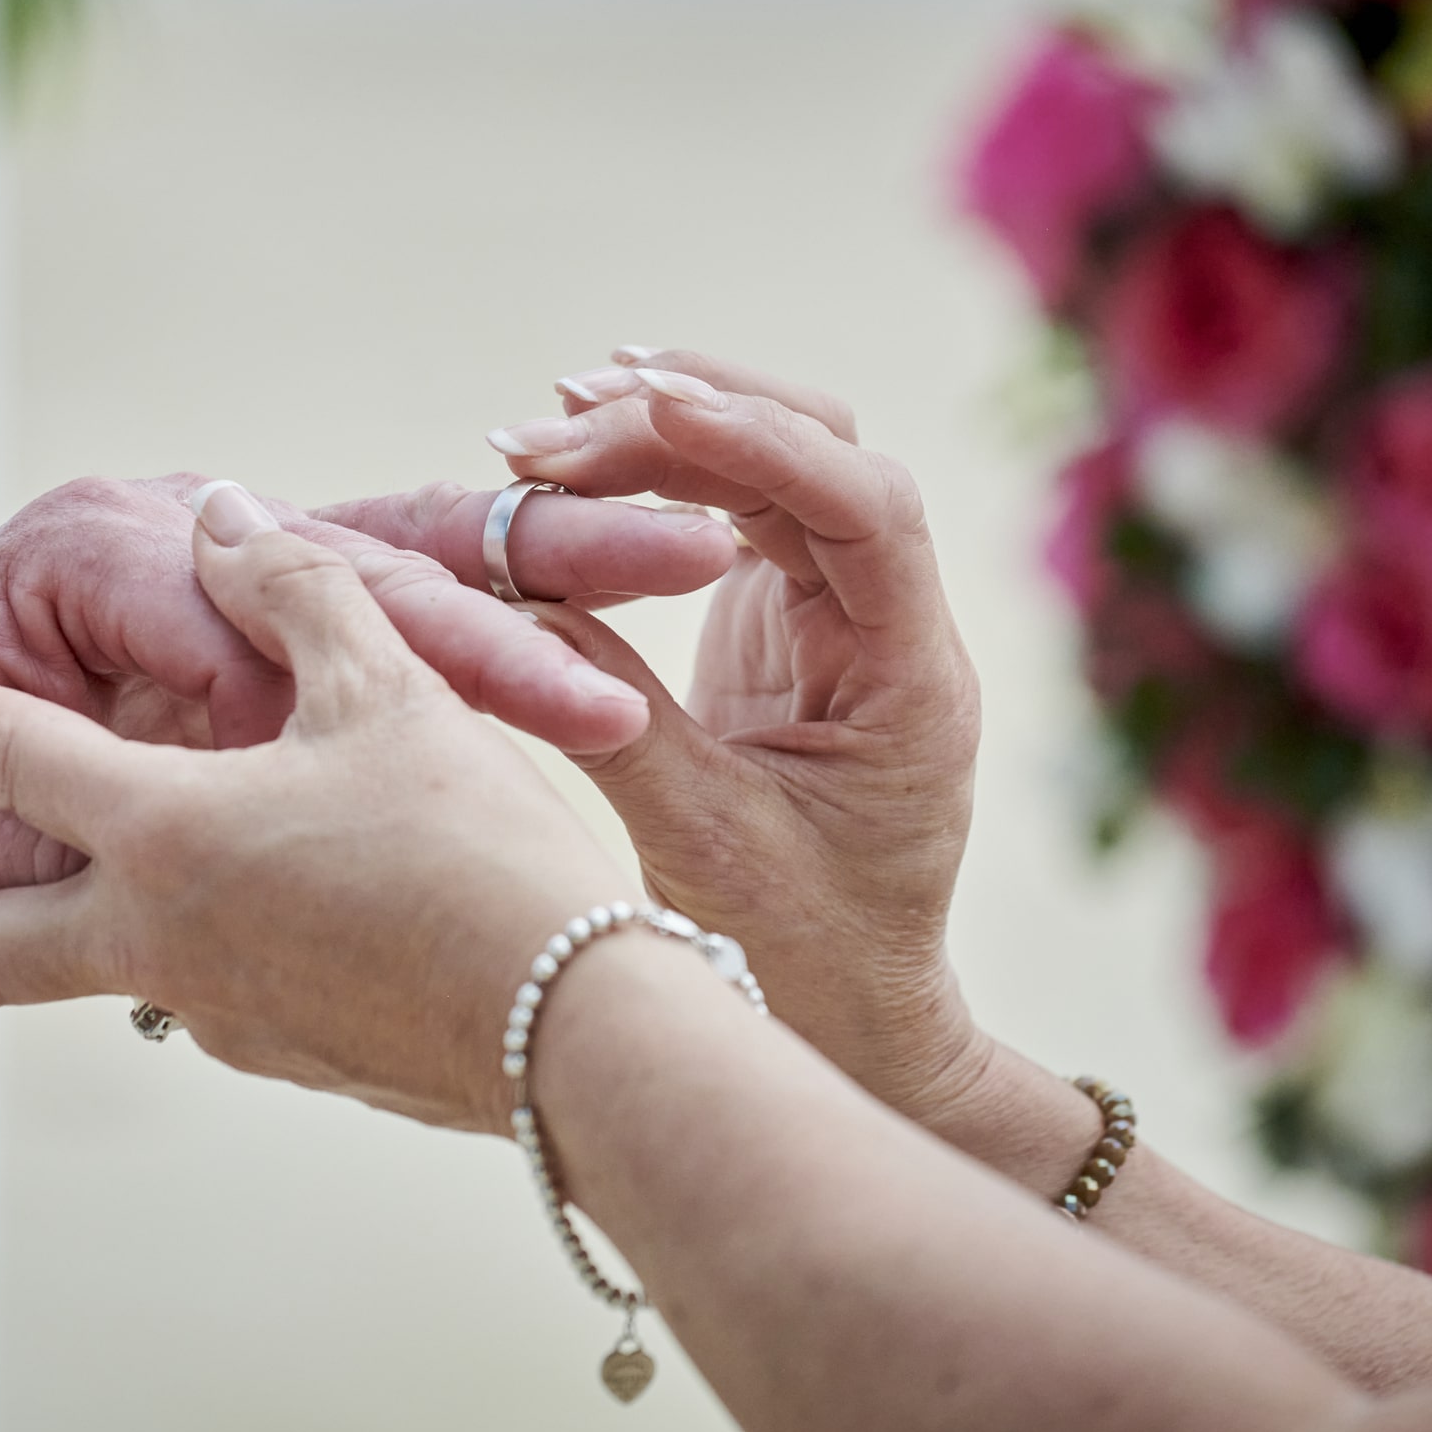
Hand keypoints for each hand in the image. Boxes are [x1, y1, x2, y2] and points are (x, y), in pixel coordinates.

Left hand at [0, 483, 632, 1133]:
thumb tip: (228, 512)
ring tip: (44, 916)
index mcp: (167, 833)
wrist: (573, 1034)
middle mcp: (162, 940)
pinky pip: (211, 996)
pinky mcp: (290, 1059)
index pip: (17, 756)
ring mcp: (220, 1017)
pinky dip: (189, 958)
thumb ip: (296, 589)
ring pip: (103, 974)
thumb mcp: (388, 689)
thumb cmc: (475, 849)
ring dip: (50, 946)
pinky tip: (249, 937)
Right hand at [491, 351, 987, 1125]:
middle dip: (691, 417)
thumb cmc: (797, 963)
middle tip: (555, 419)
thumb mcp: (698, 844)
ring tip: (549, 422)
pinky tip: (580, 461)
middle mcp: (891, 626)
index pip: (863, 509)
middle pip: (818, 457)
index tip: (644, 408)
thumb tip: (519, 600)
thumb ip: (616, 716)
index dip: (757, 444)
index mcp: (912, 678)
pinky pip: (733, 516)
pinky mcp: (786, 627)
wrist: (846, 1023)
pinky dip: (660, 479)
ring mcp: (840, 617)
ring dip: (668, 432)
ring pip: (774, 470)